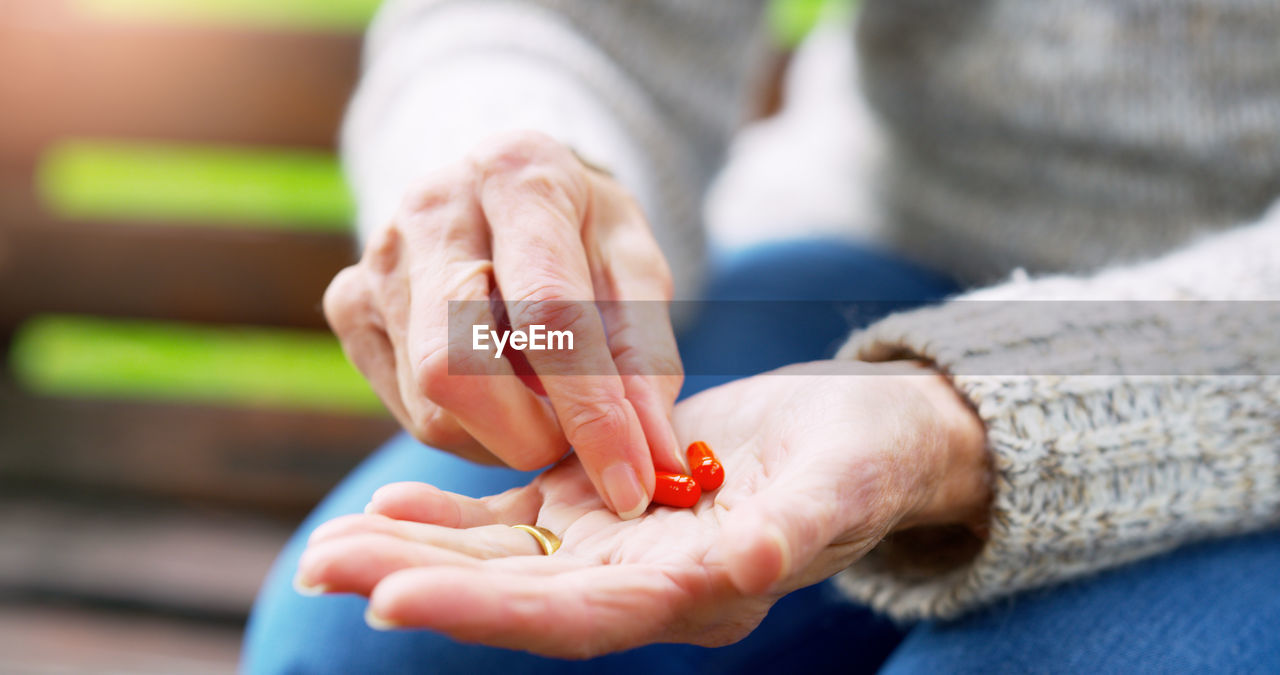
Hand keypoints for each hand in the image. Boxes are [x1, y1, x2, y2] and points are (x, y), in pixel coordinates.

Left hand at [295, 361, 990, 657]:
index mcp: (698, 593)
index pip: (577, 616)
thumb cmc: (862, 461)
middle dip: (419, 585)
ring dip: (416, 555)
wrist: (861, 438)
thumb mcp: (838, 487)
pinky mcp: (602, 509)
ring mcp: (614, 550)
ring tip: (329, 546)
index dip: (486, 613)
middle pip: (516, 598)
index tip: (395, 599)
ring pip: (502, 564)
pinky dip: (454, 519)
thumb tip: (742, 569)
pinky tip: (392, 499)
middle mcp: (642, 586)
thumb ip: (790, 533)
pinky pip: (518, 523)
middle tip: (322, 566)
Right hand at [323, 131, 682, 517]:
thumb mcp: (638, 272)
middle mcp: (431, 207)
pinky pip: (409, 411)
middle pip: (458, 367)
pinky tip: (499, 391)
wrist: (505, 194)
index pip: (548, 314)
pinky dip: (469, 430)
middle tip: (578, 443)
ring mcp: (375, 258)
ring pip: (432, 405)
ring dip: (504, 436)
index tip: (631, 486)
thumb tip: (658, 465)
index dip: (591, 412)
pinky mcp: (348, 305)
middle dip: (530, 436)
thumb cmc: (582, 233)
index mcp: (518, 174)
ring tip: (544, 400)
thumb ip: (648, 364)